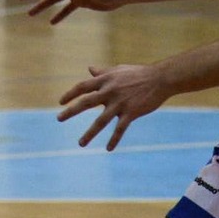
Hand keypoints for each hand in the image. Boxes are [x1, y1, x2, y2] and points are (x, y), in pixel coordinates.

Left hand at [58, 63, 172, 150]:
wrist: (160, 78)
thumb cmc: (138, 73)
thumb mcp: (118, 70)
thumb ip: (103, 72)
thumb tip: (90, 69)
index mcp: (105, 80)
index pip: (82, 87)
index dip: (70, 94)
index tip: (60, 102)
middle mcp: (109, 91)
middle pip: (86, 102)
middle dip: (71, 111)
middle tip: (58, 118)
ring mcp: (120, 103)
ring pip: (101, 121)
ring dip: (89, 133)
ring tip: (80, 144)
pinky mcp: (131, 112)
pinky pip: (120, 129)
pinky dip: (114, 139)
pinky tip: (108, 148)